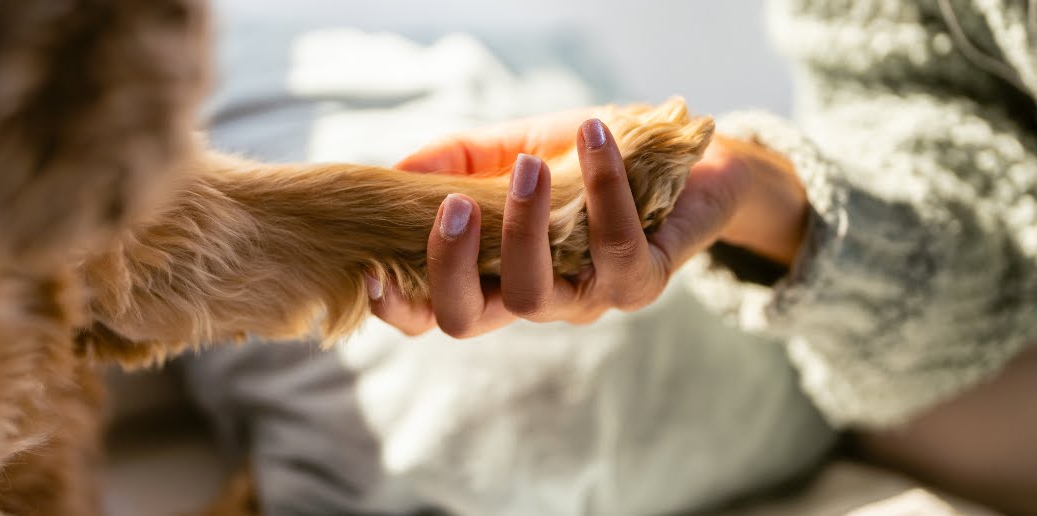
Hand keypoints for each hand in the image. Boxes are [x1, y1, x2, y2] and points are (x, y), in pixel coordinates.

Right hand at [369, 111, 807, 336]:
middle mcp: (535, 299)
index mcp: (494, 275)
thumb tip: (397, 170)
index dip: (397, 308)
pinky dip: (602, 187)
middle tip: (452, 204)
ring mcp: (587, 298)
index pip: (433, 313)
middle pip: (467, 319)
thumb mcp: (509, 148)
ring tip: (528, 164)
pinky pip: (613, 247)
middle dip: (449, 266)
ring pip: (535, 292)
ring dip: (523, 226)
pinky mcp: (642, 280)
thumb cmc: (586, 160)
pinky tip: (594, 136)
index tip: (370, 272)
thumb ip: (456, 160)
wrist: (689, 160)